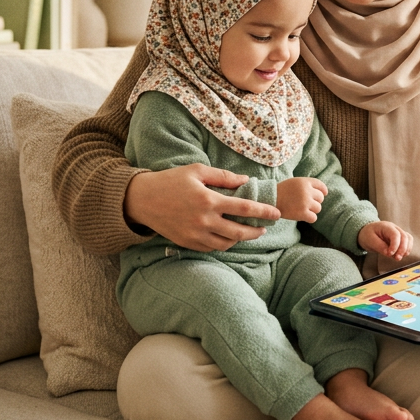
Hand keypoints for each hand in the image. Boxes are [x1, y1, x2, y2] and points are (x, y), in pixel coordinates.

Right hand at [124, 163, 279, 251]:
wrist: (143, 199)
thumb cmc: (171, 181)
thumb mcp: (197, 170)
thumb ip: (223, 177)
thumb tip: (246, 181)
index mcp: (208, 200)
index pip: (243, 208)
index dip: (263, 211)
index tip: (276, 213)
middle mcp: (203, 220)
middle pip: (239, 231)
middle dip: (256, 231)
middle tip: (265, 228)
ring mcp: (195, 234)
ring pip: (226, 243)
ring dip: (241, 239)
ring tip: (248, 232)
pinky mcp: (187, 243)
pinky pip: (212, 248)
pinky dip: (223, 244)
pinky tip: (228, 237)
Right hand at [277, 177, 327, 222]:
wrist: (270, 199)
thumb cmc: (283, 191)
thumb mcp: (295, 182)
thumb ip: (307, 185)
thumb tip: (323, 193)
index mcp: (304, 182)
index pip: (321, 186)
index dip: (323, 191)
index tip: (323, 194)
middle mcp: (306, 191)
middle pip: (320, 198)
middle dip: (315, 201)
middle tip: (305, 203)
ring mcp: (305, 202)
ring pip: (318, 208)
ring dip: (312, 210)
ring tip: (302, 209)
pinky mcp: (302, 213)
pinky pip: (314, 218)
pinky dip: (310, 218)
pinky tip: (303, 216)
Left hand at [358, 221, 412, 261]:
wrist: (367, 232)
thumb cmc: (368, 235)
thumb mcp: (370, 240)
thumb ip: (379, 246)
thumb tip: (389, 253)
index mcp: (386, 226)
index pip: (395, 234)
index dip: (395, 245)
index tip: (390, 254)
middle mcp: (394, 228)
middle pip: (404, 236)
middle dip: (403, 249)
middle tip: (397, 258)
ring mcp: (398, 232)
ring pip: (408, 239)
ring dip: (406, 249)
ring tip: (399, 257)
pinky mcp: (399, 238)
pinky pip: (408, 242)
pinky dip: (407, 249)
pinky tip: (401, 255)